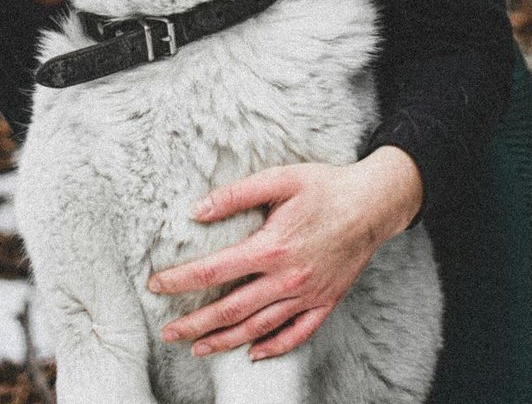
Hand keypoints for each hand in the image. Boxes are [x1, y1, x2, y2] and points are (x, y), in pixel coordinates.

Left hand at [146, 147, 423, 360]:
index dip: (180, 281)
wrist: (375, 202)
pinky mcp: (326, 301)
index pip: (213, 271)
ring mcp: (308, 294)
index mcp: (271, 247)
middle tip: (166, 333)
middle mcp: (287, 278)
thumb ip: (236, 194)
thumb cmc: (326, 186)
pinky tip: (253, 353)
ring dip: (225, 341)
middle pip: (230, 310)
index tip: (156, 286)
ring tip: (198, 347)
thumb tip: (197, 210)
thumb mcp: (280, 178)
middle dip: (194, 323)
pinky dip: (274, 346)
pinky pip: (298, 333)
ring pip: (259, 327)